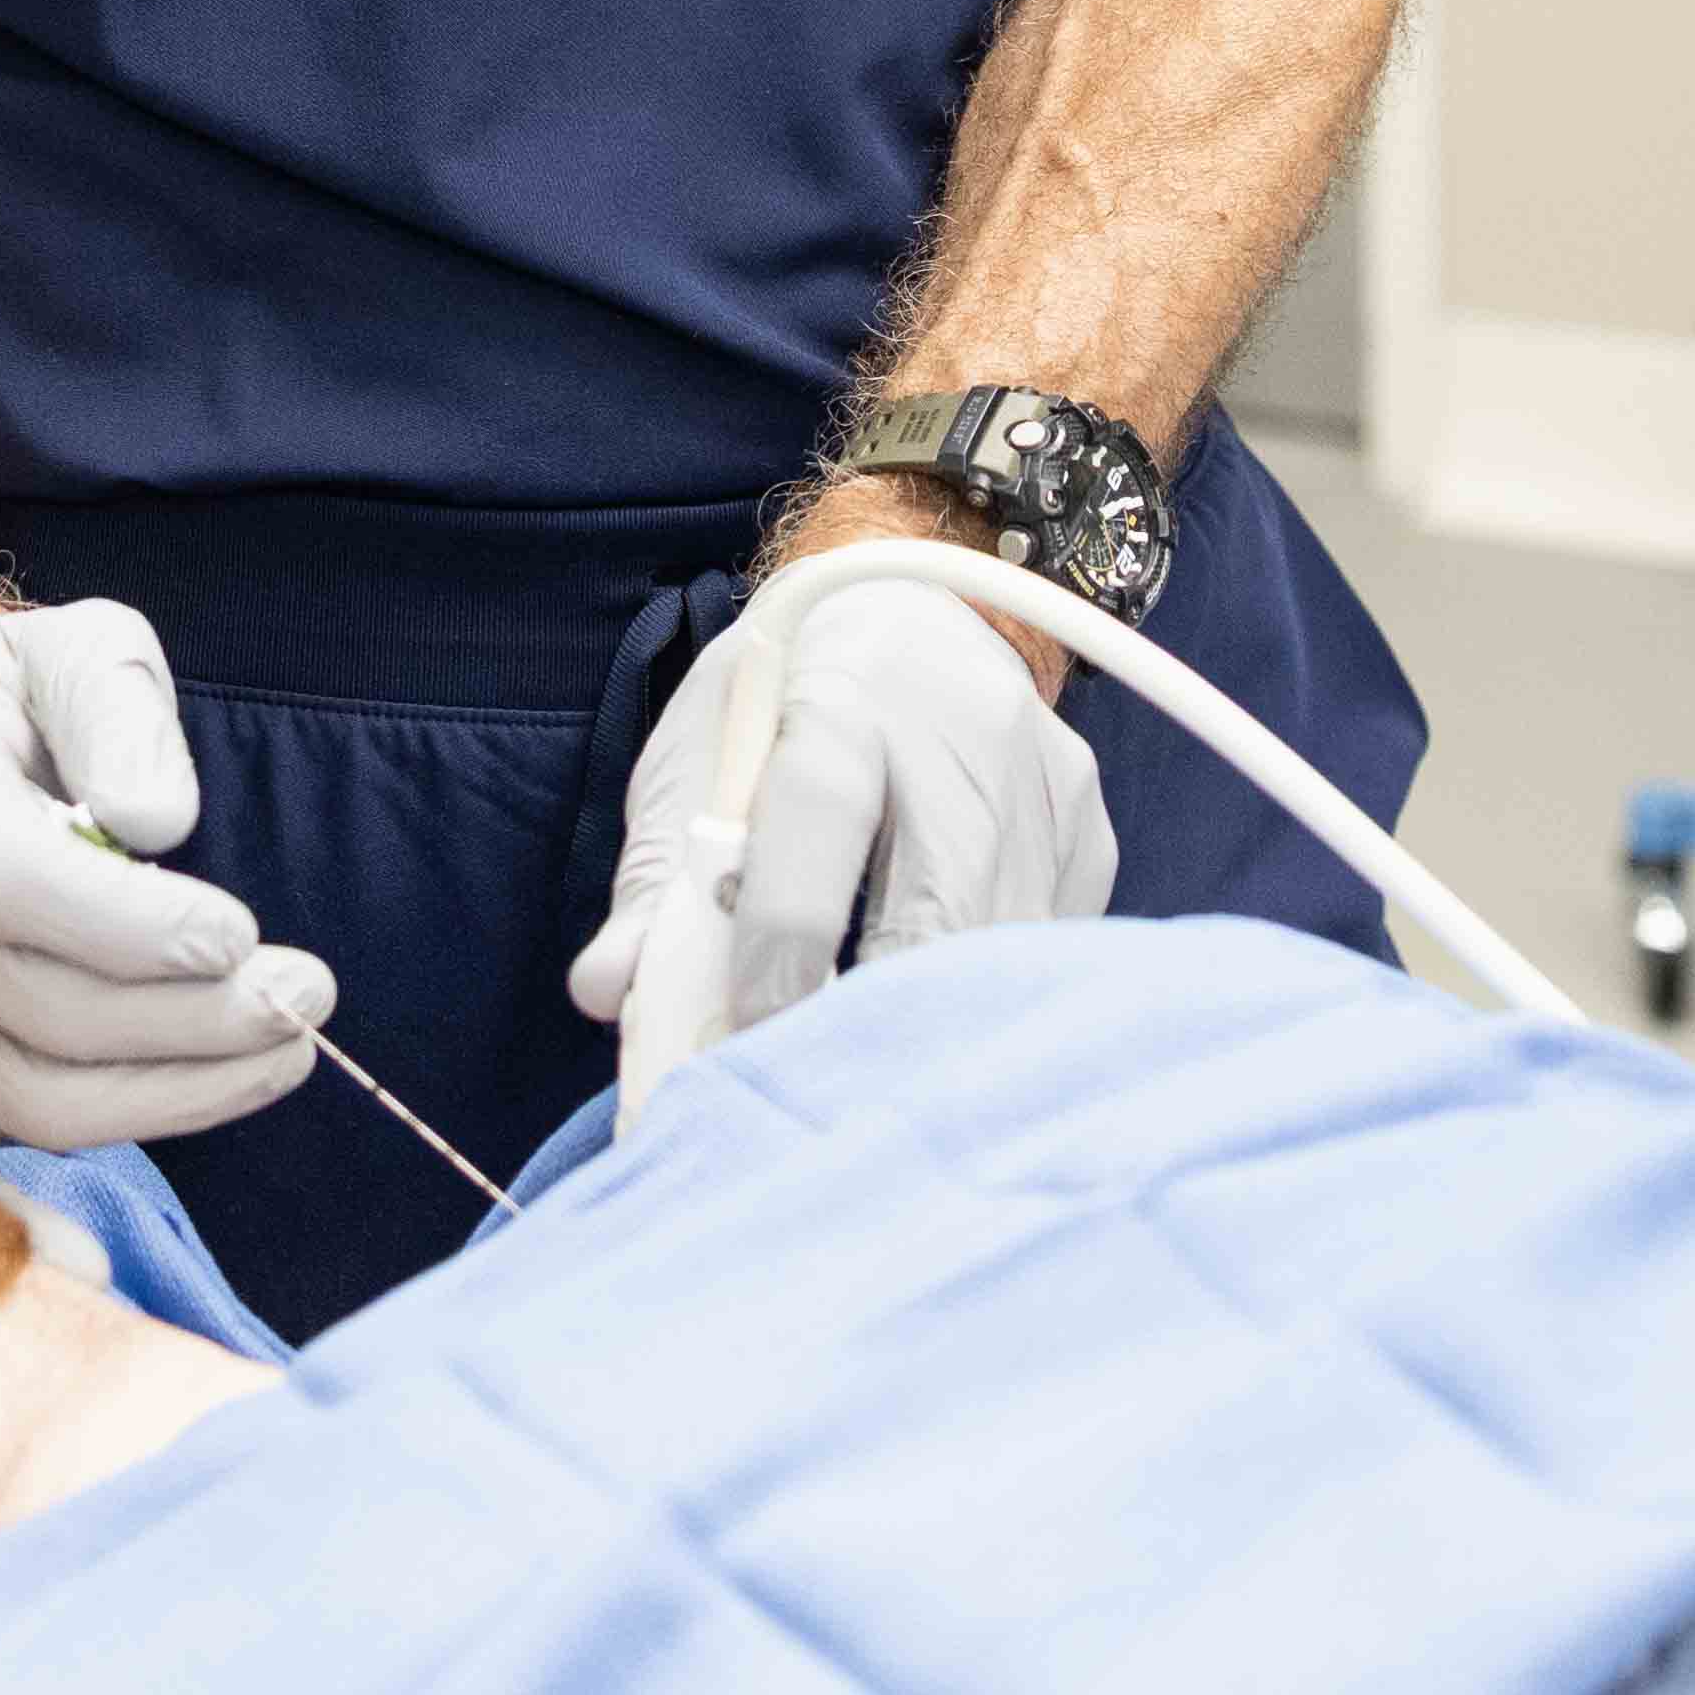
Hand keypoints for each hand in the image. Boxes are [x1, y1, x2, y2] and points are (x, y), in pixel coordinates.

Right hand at [0, 603, 326, 1151]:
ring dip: (174, 1094)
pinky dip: (52, 1190)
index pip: (8, 883)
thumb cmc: (25, 698)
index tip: (240, 935)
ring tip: (283, 1050)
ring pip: (28, 1095)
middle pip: (35, 1009)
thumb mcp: (83, 650)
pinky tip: (135, 1207)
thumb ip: (121, 717)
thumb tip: (157, 822)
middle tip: (304, 995)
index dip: (126, 926)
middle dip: (191, 1019)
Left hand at [566, 561, 1112, 1045]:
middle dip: (878, 1008)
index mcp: (844, 692)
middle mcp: (962, 723)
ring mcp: (1041, 775)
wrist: (906, 604)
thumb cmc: (783, 696)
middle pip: (938, 900)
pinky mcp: (1086, 824)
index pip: (822, 815)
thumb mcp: (703, 750)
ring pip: (1002, 938)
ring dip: (938, 1020)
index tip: (755, 1024)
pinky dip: (987, 991)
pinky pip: (1046, 940)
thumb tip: (608, 988)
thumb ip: (662, 870)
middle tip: (821, 1089)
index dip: (787, 932)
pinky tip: (936, 1007)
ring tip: (872, 1073)